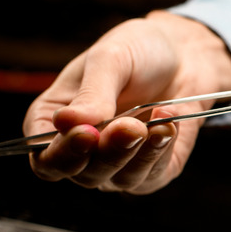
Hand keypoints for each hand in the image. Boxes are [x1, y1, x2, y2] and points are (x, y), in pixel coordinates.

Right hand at [23, 11, 230, 193]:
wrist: (184, 55)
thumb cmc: (137, 52)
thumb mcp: (110, 59)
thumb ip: (91, 93)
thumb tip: (65, 122)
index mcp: (54, 123)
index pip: (46, 159)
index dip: (63, 154)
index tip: (86, 134)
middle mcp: (83, 152)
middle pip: (85, 174)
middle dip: (110, 152)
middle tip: (132, 125)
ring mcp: (118, 165)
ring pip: (120, 179)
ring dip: (141, 152)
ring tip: (160, 115)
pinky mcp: (153, 171)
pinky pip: (153, 175)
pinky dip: (163, 149)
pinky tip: (170, 121)